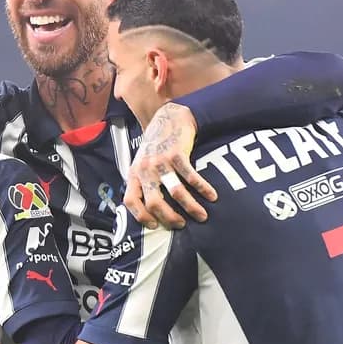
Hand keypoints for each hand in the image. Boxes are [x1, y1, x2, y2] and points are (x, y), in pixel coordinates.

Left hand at [124, 103, 217, 228]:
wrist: (170, 118)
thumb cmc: (156, 145)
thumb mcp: (142, 163)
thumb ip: (142, 182)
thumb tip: (149, 210)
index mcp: (135, 173)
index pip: (130, 200)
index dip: (141, 216)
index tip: (154, 225)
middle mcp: (145, 169)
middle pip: (155, 202)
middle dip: (170, 218)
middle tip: (181, 225)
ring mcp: (161, 162)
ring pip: (176, 192)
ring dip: (191, 207)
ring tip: (202, 216)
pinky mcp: (177, 154)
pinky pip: (191, 177)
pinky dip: (203, 189)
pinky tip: (212, 196)